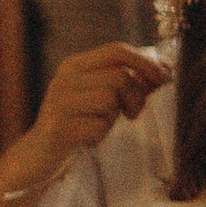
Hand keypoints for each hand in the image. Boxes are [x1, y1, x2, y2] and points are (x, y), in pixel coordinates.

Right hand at [0, 43, 168, 206]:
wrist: (39, 156)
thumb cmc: (79, 124)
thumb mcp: (103, 97)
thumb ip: (130, 82)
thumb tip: (167, 70)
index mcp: (75, 65)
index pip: (117, 50)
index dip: (147, 63)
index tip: (165, 79)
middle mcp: (65, 78)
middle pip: (119, 76)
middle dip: (136, 96)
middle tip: (132, 113)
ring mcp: (59, 102)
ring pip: (110, 98)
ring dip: (115, 116)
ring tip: (102, 124)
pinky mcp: (59, 127)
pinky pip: (99, 125)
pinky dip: (102, 135)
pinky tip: (89, 138)